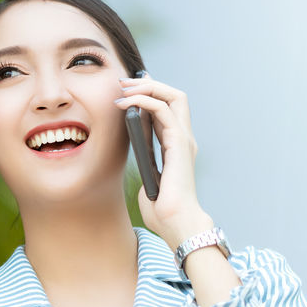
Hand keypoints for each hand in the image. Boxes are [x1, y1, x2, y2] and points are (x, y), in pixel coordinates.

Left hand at [115, 74, 212, 246]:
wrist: (176, 224)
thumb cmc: (162, 210)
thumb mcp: (148, 178)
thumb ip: (146, 162)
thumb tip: (135, 152)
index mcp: (176, 146)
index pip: (168, 108)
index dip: (149, 94)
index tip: (126, 91)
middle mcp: (183, 138)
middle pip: (174, 95)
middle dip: (149, 84)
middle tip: (123, 83)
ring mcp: (184, 139)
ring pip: (172, 96)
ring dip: (146, 88)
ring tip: (123, 88)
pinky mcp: (179, 144)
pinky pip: (164, 111)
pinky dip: (145, 101)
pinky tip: (127, 103)